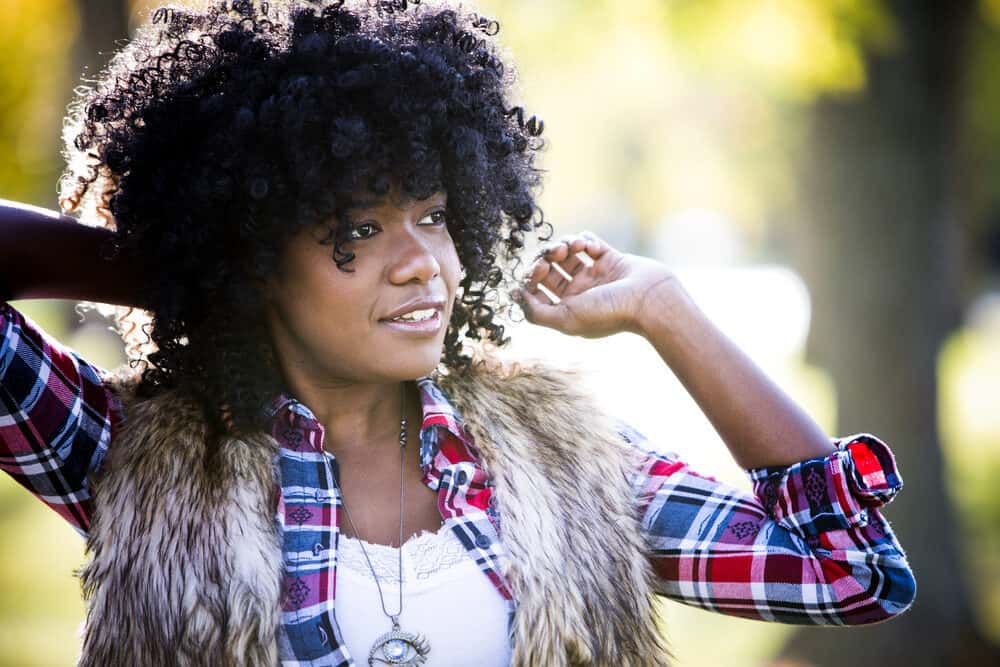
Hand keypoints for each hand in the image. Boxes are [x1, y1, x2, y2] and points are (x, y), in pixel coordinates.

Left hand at [512, 231, 677, 337]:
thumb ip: (535, 312)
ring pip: (567, 254)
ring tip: (575, 246)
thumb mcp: (565, 319)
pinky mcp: (610, 259)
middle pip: (549, 270)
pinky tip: (589, 246)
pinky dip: (585, 240)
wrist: (650, 300)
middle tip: (553, 254)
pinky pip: (589, 243)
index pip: (535, 291)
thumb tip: (514, 295)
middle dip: (546, 257)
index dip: (530, 278)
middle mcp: (579, 294)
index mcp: (566, 310)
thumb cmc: (609, 313)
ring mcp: (595, 276)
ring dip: (566, 245)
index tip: (538, 269)